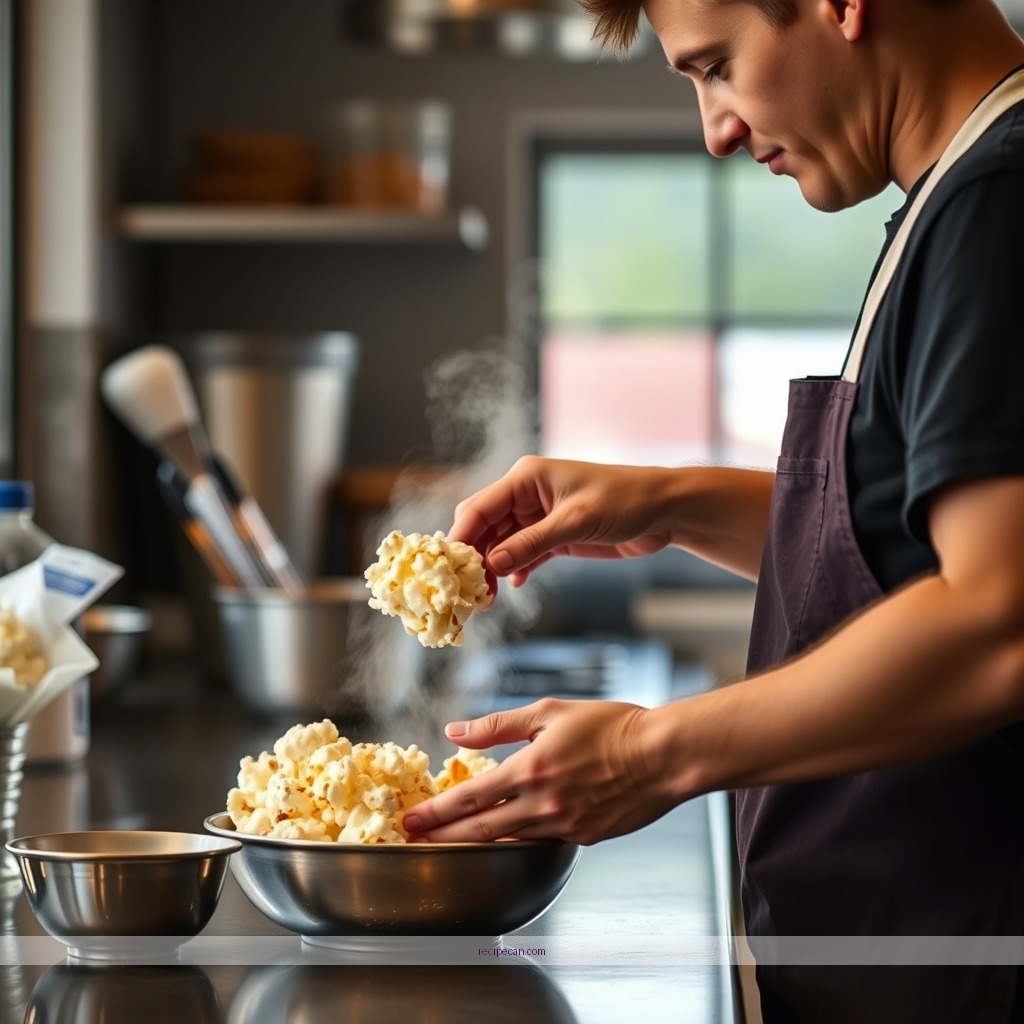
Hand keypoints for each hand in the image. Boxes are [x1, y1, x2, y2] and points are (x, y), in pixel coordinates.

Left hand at [401, 698, 680, 845]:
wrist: (663, 755)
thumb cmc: (612, 726)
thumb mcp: (551, 712)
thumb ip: (499, 725)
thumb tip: (456, 731)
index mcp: (531, 768)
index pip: (471, 796)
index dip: (436, 811)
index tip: (411, 820)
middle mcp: (543, 803)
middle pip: (480, 828)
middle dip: (443, 836)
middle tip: (414, 841)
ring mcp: (564, 826)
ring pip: (508, 839)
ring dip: (475, 842)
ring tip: (449, 842)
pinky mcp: (584, 838)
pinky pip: (541, 841)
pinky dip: (518, 838)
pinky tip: (505, 834)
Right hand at [449, 456, 676, 587]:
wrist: (664, 510)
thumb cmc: (624, 500)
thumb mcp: (576, 522)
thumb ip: (533, 543)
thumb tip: (494, 565)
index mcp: (526, 478)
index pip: (480, 508)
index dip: (461, 537)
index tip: (448, 568)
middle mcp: (527, 495)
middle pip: (484, 527)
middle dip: (473, 558)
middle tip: (466, 591)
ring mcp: (539, 516)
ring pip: (501, 544)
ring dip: (492, 569)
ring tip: (485, 599)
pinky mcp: (555, 536)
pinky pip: (523, 554)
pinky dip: (515, 571)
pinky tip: (514, 587)